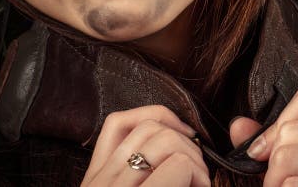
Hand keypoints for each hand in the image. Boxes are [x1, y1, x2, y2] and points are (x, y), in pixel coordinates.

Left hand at [81, 104, 210, 186]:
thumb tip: (202, 179)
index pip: (178, 164)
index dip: (200, 173)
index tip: (205, 184)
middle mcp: (111, 185)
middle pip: (164, 140)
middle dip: (191, 153)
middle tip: (198, 174)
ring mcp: (98, 176)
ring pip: (145, 125)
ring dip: (175, 135)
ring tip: (185, 155)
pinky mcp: (92, 171)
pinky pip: (117, 124)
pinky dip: (145, 117)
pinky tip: (164, 130)